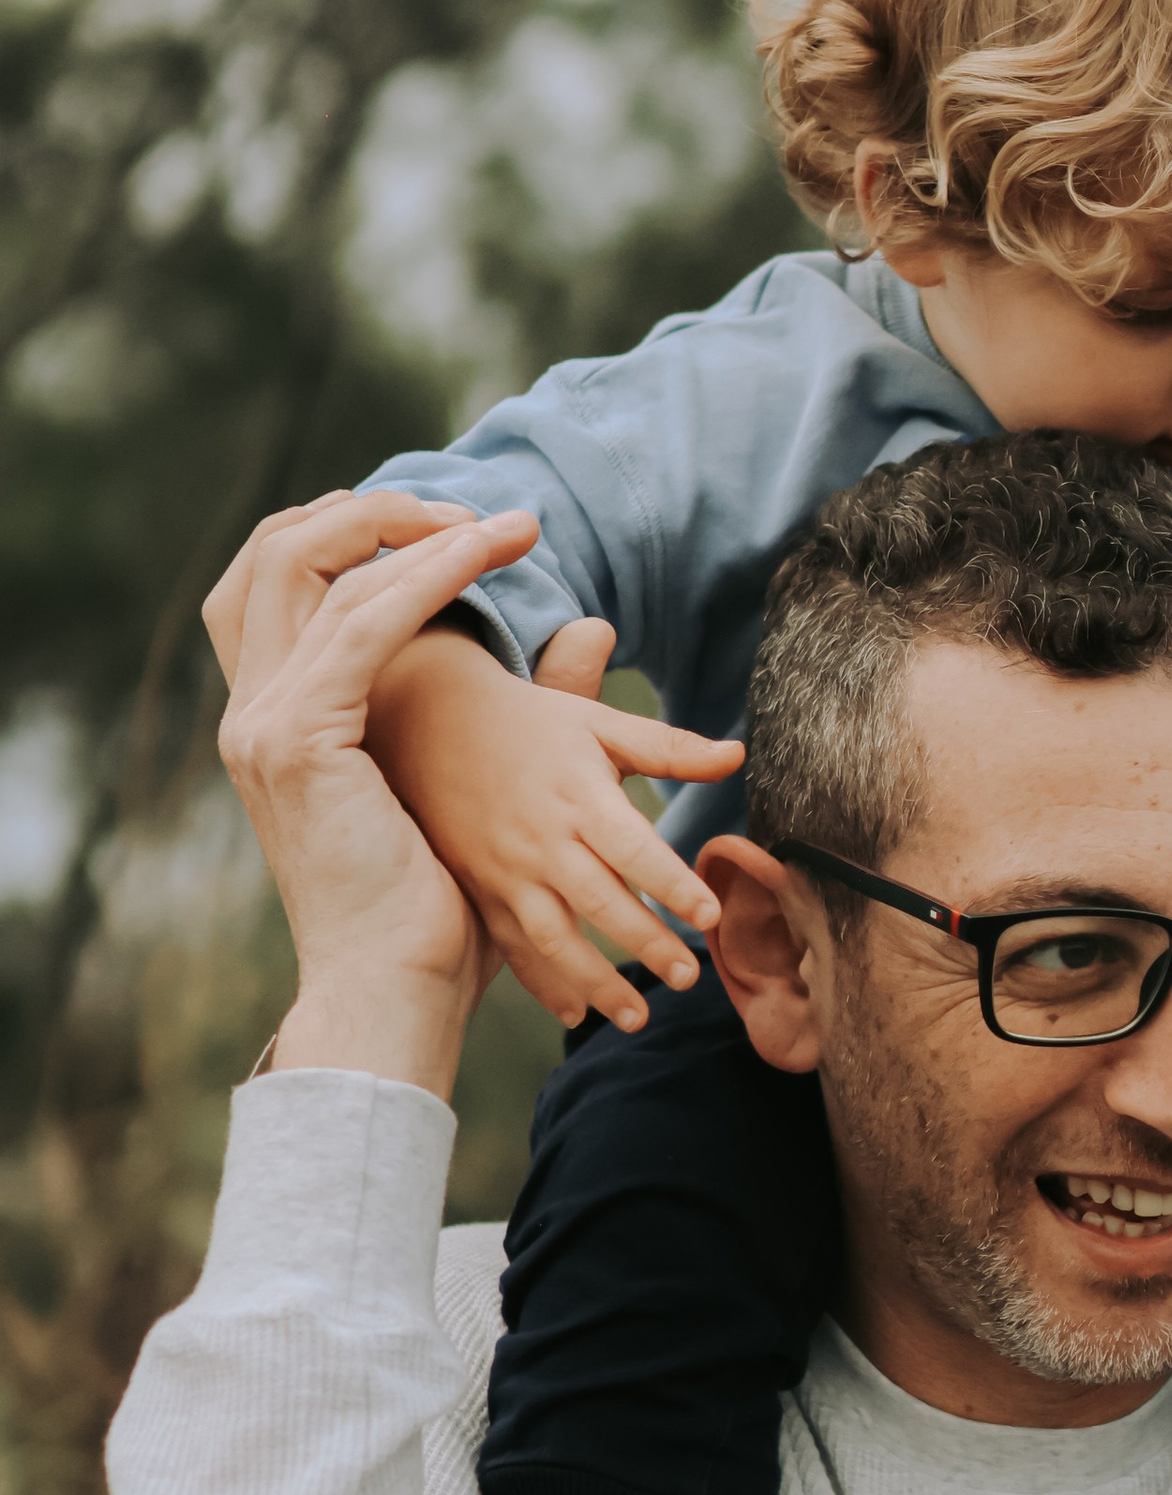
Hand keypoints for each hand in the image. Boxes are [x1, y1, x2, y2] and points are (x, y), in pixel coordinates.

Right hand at [212, 493, 529, 1092]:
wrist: (396, 985)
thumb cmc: (437, 905)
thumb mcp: (485, 779)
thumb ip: (528, 700)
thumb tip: (595, 629)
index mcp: (279, 713)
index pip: (280, 574)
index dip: (352, 527)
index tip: (448, 518)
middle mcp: (254, 708)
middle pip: (276, 551)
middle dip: (374, 510)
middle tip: (473, 512)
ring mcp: (264, 722)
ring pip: (319, 571)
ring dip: (419, 534)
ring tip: (507, 528)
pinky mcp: (297, 739)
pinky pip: (358, 626)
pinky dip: (422, 580)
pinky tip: (481, 557)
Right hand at [363, 611, 744, 1035]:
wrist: (427, 720)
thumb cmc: (530, 722)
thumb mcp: (598, 722)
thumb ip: (669, 747)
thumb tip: (737, 755)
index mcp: (580, 796)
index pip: (632, 848)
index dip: (671, 884)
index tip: (709, 917)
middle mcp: (543, 839)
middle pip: (599, 902)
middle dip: (644, 944)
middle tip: (688, 978)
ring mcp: (507, 870)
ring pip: (553, 937)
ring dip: (594, 982)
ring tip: (637, 1019)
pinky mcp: (480, 889)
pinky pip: (512, 945)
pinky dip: (541, 983)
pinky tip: (573, 1013)